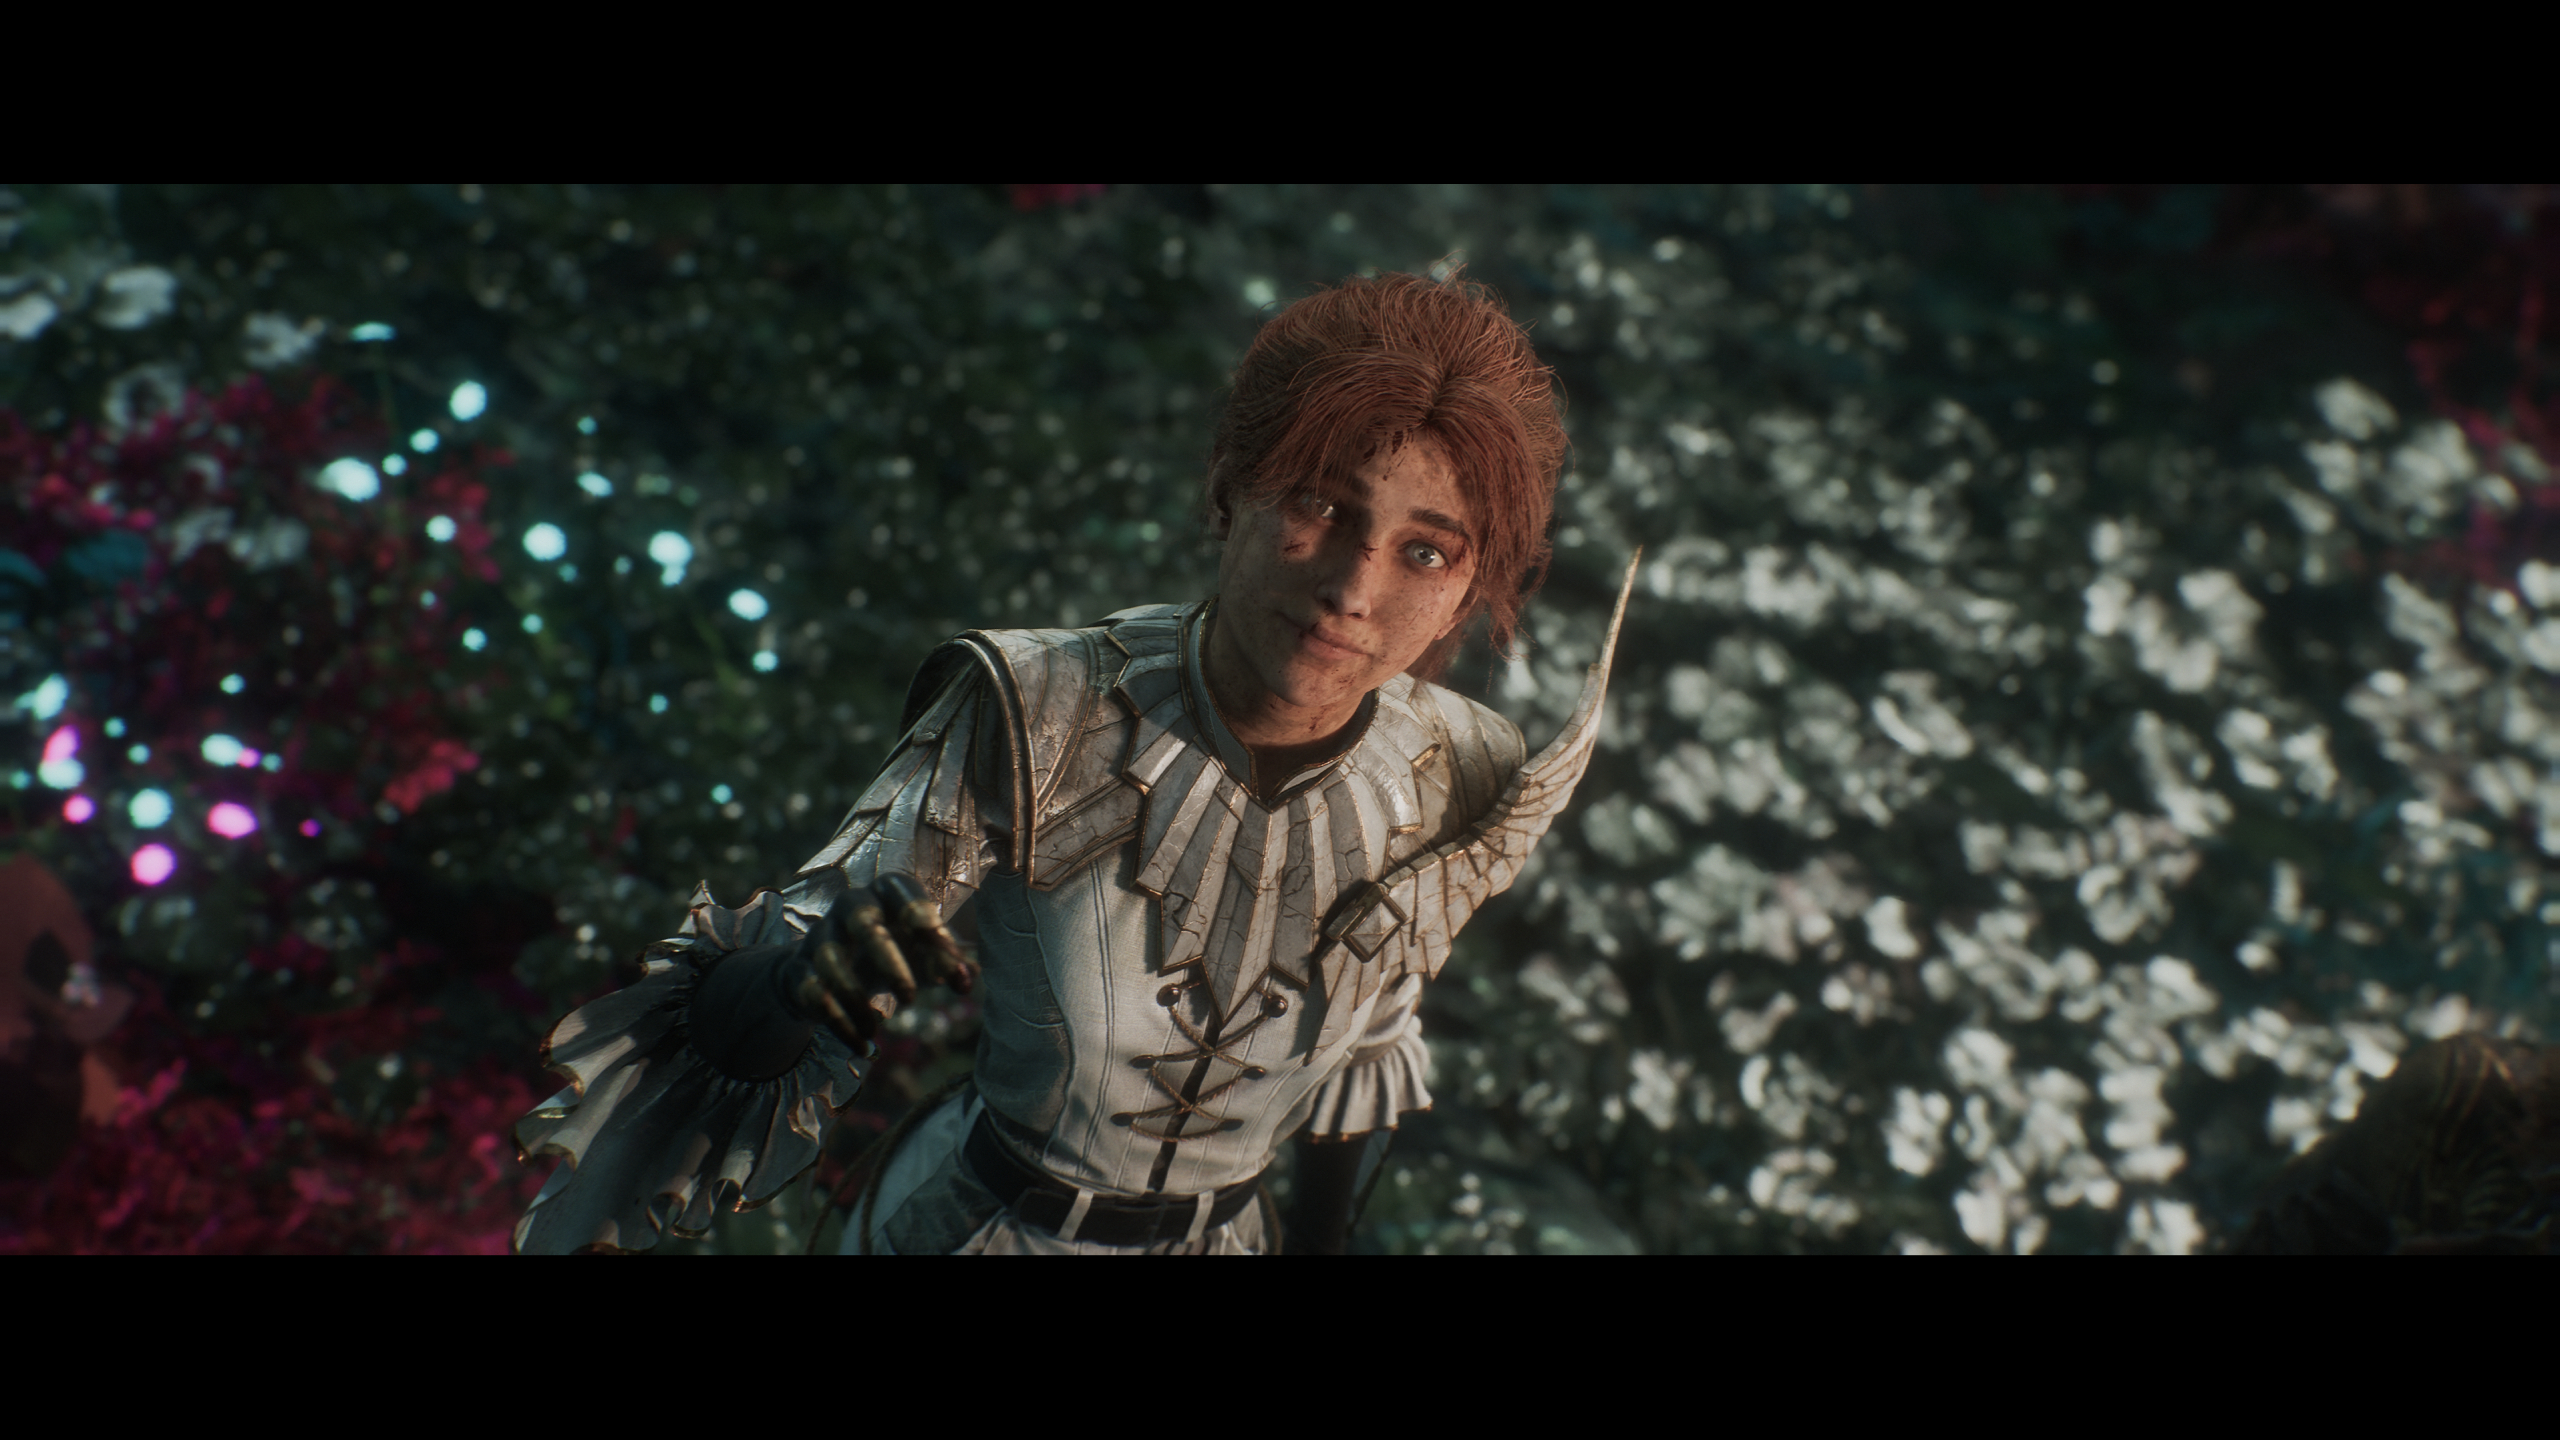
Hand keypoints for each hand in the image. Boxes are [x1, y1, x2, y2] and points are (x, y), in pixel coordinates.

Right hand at [790, 874, 976, 1048]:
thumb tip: (969, 978)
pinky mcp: (801, 971)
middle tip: (910, 998)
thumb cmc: (890, 953)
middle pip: (865, 923)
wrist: (826, 970)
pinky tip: (863, 1047)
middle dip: (889, 961)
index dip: (927, 926)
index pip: (906, 895)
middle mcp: (851, 907)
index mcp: (887, 893)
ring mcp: (821, 937)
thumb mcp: (921, 955)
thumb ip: (948, 963)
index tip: (951, 967)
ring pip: (833, 963)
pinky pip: (816, 996)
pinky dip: (839, 1025)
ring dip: (856, 1000)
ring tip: (878, 1029)